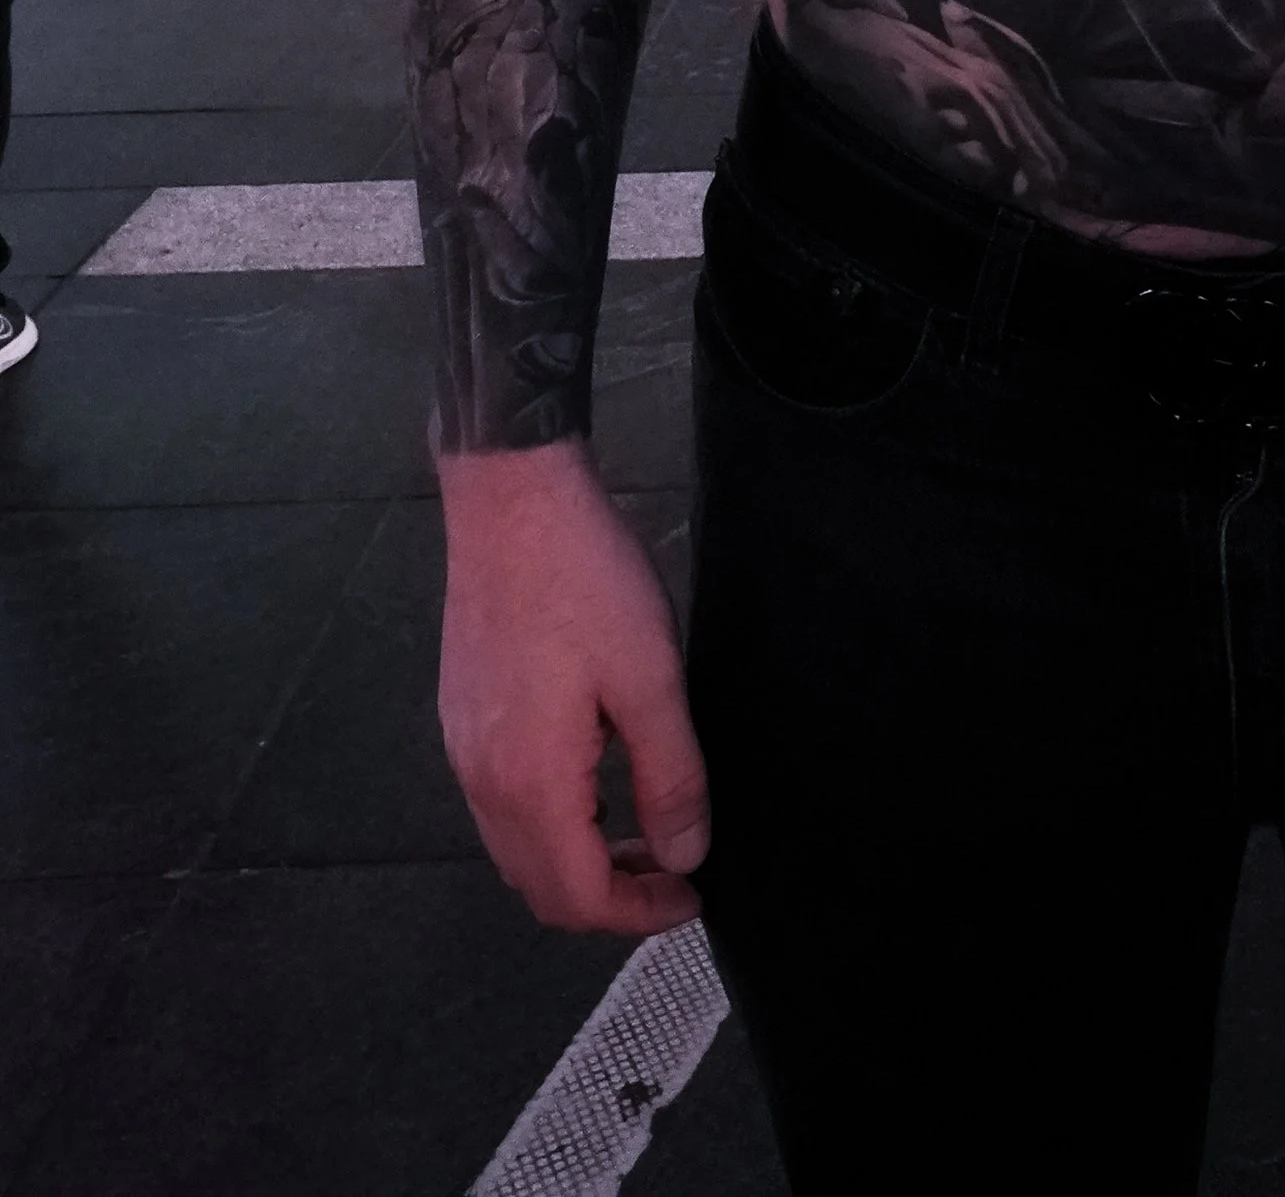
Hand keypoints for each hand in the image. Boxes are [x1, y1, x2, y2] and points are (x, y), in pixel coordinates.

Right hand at [437, 440, 709, 934]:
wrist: (511, 500)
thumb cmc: (586, 582)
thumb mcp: (650, 678)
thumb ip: (670, 776)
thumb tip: (687, 856)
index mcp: (529, 783)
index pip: (578, 897)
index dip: (640, 914)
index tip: (693, 895)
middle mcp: (482, 782)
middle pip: (540, 886)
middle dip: (610, 896)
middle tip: (674, 866)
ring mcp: (462, 750)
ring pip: (516, 849)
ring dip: (579, 859)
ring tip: (645, 826)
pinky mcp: (461, 717)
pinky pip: (501, 805)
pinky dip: (551, 821)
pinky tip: (595, 780)